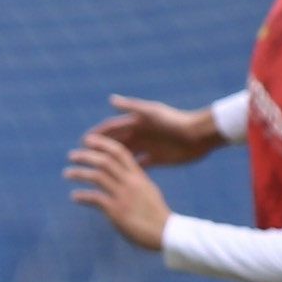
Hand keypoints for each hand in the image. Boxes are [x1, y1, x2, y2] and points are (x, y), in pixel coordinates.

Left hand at [66, 133, 172, 250]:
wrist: (166, 233)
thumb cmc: (156, 214)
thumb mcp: (148, 191)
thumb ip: (135, 181)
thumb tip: (122, 176)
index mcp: (139, 176)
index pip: (120, 152)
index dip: (102, 144)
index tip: (88, 140)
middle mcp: (131, 182)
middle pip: (105, 161)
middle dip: (86, 155)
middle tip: (71, 155)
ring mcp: (123, 196)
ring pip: (97, 176)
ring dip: (79, 173)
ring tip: (66, 173)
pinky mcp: (116, 211)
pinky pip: (95, 198)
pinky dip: (82, 196)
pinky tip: (74, 196)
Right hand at [89, 96, 223, 167]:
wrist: (199, 136)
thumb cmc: (175, 122)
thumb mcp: (152, 113)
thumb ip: (132, 107)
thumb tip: (111, 100)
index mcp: (137, 122)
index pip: (112, 128)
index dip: (97, 134)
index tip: (83, 142)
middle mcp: (141, 134)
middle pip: (116, 143)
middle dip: (100, 149)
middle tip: (85, 159)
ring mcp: (148, 147)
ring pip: (125, 155)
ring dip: (112, 162)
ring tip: (97, 171)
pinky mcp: (157, 159)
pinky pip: (140, 166)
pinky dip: (130, 171)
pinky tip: (119, 180)